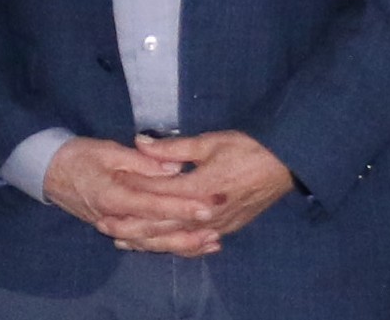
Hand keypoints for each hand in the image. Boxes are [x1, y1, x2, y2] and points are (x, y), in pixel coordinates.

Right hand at [43, 137, 219, 257]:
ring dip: (182, 243)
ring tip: (210, 242)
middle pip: (157, 231)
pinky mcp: (115, 229)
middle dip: (189, 231)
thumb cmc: (76, 155)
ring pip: (153, 242)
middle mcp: (114, 218)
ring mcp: (114, 227)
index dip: (181, 207)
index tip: (206, 207)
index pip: (153, 205)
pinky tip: (187, 245)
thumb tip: (173, 167)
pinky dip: (167, 246)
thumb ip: (141, 161)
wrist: (47, 172)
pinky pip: (144, 243)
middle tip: (217, 228)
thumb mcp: (107, 150)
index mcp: (112, 196)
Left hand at [122, 131, 294, 241]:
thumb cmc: (247, 149)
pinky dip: (176, 246)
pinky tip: (163, 246)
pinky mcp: (228, 228)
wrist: (285, 165)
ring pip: (177, 239)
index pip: (157, 193)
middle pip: (163, 224)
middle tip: (104, 226)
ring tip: (125, 242)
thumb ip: (172, 148)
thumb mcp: (209, 142)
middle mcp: (207, 214)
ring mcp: (219, 225)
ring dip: (150, 241)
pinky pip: (196, 243)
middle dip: (132, 226)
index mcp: (200, 190)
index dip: (132, 191)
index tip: (109, 188)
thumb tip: (140, 143)